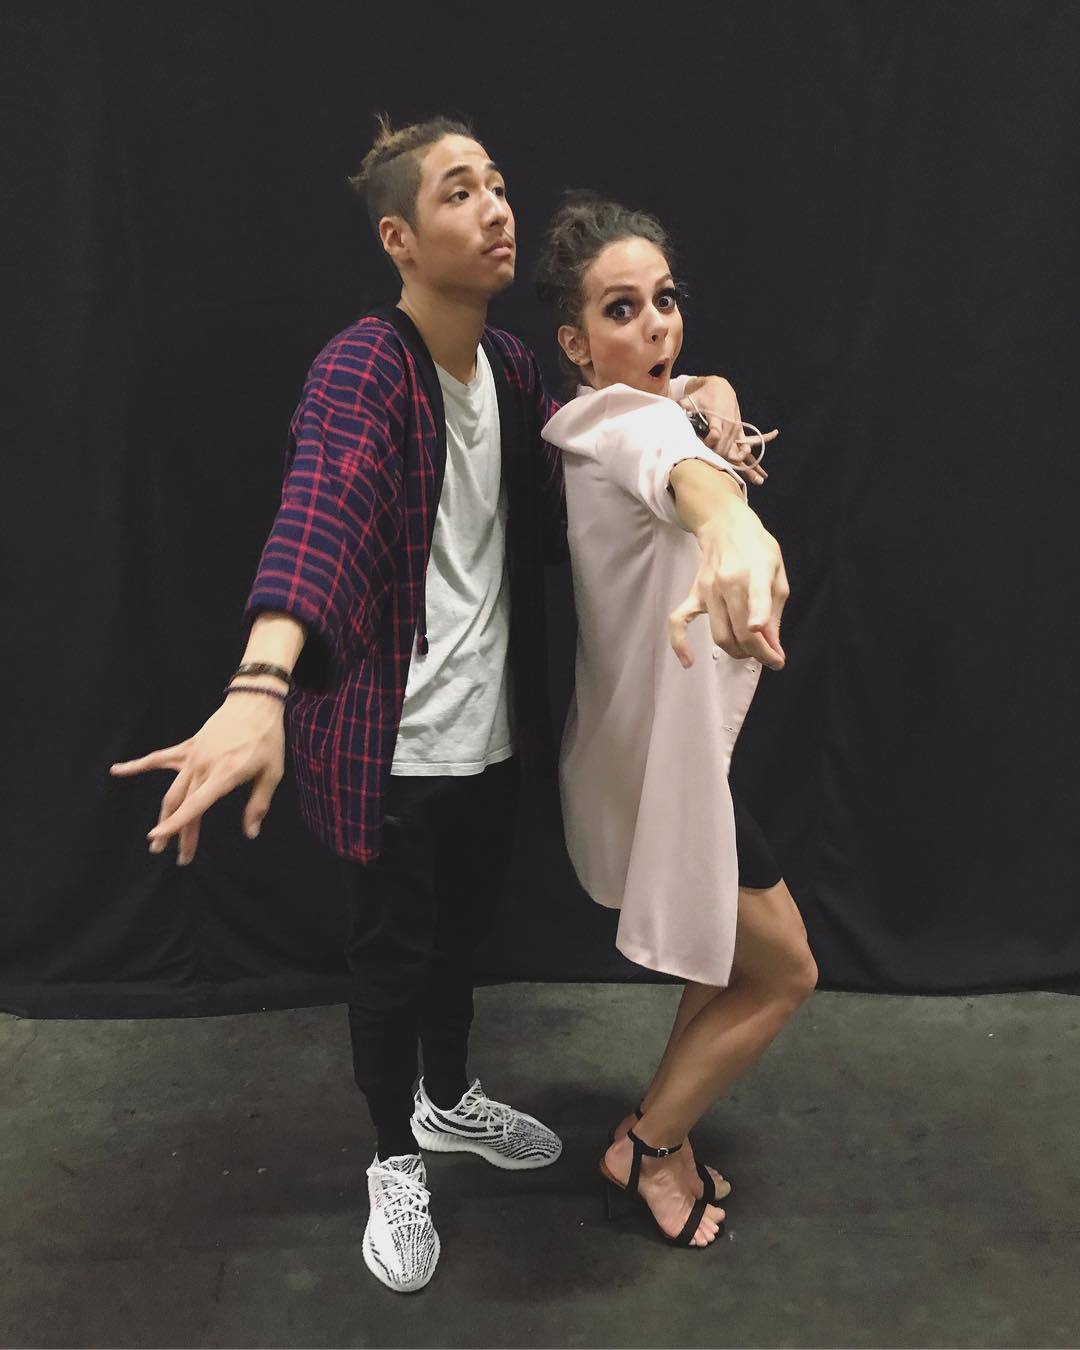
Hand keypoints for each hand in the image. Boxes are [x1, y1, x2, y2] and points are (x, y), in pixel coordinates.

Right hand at [109, 691, 286, 864]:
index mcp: (224, 774)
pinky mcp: (188, 747)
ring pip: (172, 791)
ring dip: (164, 815)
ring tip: (154, 839)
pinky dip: (138, 765)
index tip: (158, 838)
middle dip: (178, 832)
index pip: (195, 805)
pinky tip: (117, 770)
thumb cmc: (266, 738)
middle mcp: (203, 767)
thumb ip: (259, 804)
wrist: (254, 702)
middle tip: (178, 856)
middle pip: (183, 804)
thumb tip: (251, 832)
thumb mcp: (272, 773)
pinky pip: (159, 757)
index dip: (177, 824)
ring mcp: (192, 756)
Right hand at [668, 497, 788, 670]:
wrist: (724, 525)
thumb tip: (772, 646)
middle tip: (771, 658)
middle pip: (740, 631)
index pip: (757, 595)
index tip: (768, 644)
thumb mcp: (777, 572)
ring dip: (737, 652)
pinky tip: (688, 662)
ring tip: (750, 653)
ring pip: (720, 635)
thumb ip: (775, 610)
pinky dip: (680, 643)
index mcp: (756, 569)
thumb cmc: (757, 549)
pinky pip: (679, 621)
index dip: (760, 618)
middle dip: (759, 654)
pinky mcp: (694, 594)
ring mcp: (707, 590)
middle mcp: (728, 581)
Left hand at [678, 375, 777, 485]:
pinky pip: (749, 444)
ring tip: (757, 480)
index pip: (715, 435)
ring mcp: (736, 429)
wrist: (719, 387)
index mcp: (717, 418)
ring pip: (740, 450)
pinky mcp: (739, 430)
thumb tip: (675, 412)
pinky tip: (760, 472)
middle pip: (727, 447)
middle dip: (722, 459)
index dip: (710, 443)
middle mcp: (729, 425)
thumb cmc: (702, 396)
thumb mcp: (691, 400)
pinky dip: (752, 458)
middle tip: (718, 469)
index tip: (703, 447)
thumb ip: (683, 408)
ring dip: (747, 465)